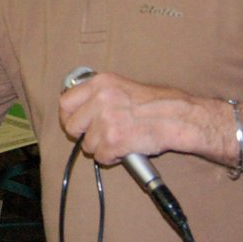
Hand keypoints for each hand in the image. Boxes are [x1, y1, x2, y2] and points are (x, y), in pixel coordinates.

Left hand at [58, 72, 184, 165]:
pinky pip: (101, 157)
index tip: (74, 123)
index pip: (65, 102)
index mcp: (100, 83)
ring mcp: (107, 121)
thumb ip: (100, 94)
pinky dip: (111, 158)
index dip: (68, 117)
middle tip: (96, 137)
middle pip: (72, 126)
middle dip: (83, 136)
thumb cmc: (156, 102)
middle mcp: (100, 100)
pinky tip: (124, 150)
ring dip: (101, 148)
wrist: (177, 117)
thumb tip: (80, 108)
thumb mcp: (123, 86)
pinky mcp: (114, 141)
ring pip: (87, 146)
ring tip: (118, 142)